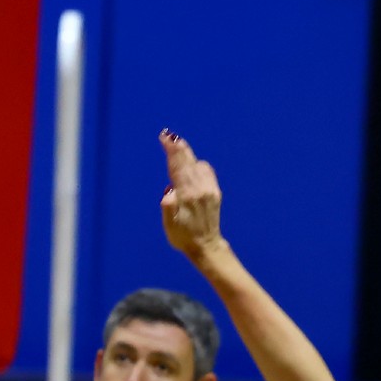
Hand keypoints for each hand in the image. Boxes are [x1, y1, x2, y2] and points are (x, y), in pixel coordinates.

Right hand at [160, 130, 225, 259]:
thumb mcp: (169, 225)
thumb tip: (168, 191)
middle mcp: (200, 189)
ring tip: (178, 144)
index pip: (177, 166)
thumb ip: (168, 206)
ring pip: (197, 164)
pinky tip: (193, 163)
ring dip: (187, 153)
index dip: (171, 150)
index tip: (165, 138)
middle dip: (178, 147)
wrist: (206, 246)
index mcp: (187, 195)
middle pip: (188, 161)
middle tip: (169, 135)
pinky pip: (207, 172)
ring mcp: (209, 190)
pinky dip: (197, 163)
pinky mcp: (215, 193)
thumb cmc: (183, 237)